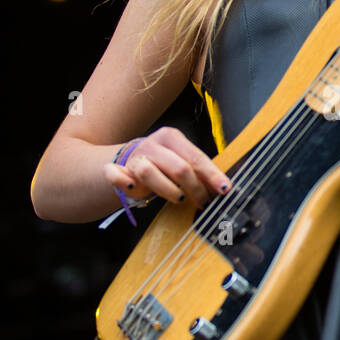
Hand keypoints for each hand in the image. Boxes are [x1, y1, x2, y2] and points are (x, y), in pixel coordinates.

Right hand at [102, 126, 230, 209]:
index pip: (196, 157)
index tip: (225, 190)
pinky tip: (132, 188)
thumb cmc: (162, 165)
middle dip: (195, 188)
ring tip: (179, 198)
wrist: (128, 162)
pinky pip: (114, 174)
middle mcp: (152, 145)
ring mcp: (134, 158)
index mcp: (171, 138)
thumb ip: (200, 172)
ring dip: (166, 188)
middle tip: (203, 202)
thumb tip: (225, 188)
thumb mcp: (182, 162)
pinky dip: (121, 180)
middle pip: (178, 167)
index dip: (212, 175)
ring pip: (149, 171)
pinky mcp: (117, 171)